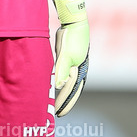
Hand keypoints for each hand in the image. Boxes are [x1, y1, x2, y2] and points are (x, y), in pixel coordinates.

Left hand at [53, 0, 88, 116]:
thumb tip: (59, 86)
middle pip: (72, 90)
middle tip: (57, 113)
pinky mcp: (69, 59)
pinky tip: (56, 86)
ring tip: (57, 103)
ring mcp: (75, 64)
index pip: (71, 91)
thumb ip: (62, 70)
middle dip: (66, 102)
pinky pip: (65, 75)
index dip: (65, 103)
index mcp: (79, 71)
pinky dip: (62, 83)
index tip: (57, 113)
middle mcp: (79, 70)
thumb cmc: (72, 39)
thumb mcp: (65, 54)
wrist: (74, 23)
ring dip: (64, 94)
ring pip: (69, 84)